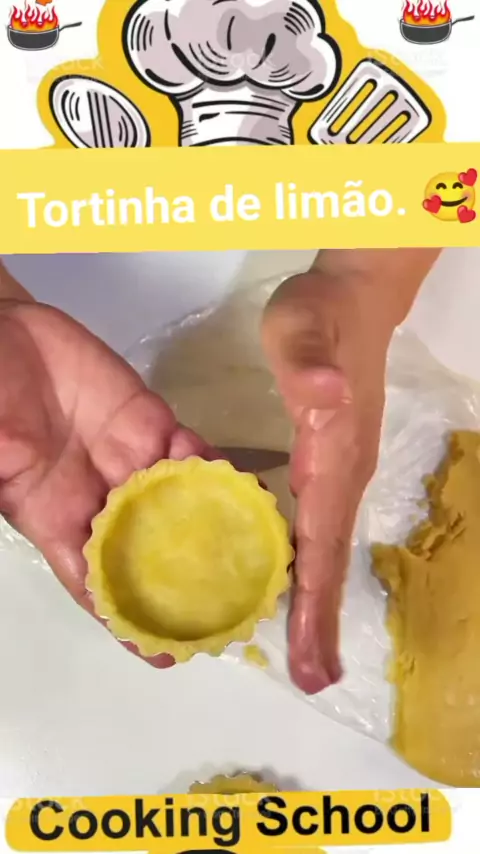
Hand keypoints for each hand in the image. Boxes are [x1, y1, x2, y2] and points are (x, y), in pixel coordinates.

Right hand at [0, 299, 217, 665]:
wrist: (8, 331)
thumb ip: (15, 485)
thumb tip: (49, 530)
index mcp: (56, 519)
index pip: (96, 583)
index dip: (127, 620)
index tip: (164, 655)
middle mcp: (101, 499)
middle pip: (151, 552)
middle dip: (187, 583)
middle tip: (234, 612)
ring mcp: (131, 460)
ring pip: (180, 505)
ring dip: (215, 532)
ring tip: (258, 561)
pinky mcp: (152, 422)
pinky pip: (189, 453)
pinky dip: (214, 472)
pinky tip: (242, 494)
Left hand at [262, 265, 397, 693]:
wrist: (355, 300)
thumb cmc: (321, 314)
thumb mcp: (303, 326)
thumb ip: (310, 361)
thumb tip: (325, 396)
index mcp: (332, 456)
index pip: (323, 541)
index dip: (317, 602)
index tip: (313, 659)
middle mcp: (343, 475)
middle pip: (330, 559)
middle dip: (322, 621)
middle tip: (312, 678)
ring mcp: (340, 471)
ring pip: (325, 549)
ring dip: (317, 601)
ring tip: (306, 653)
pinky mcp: (329, 461)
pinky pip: (316, 527)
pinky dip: (307, 565)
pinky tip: (287, 585)